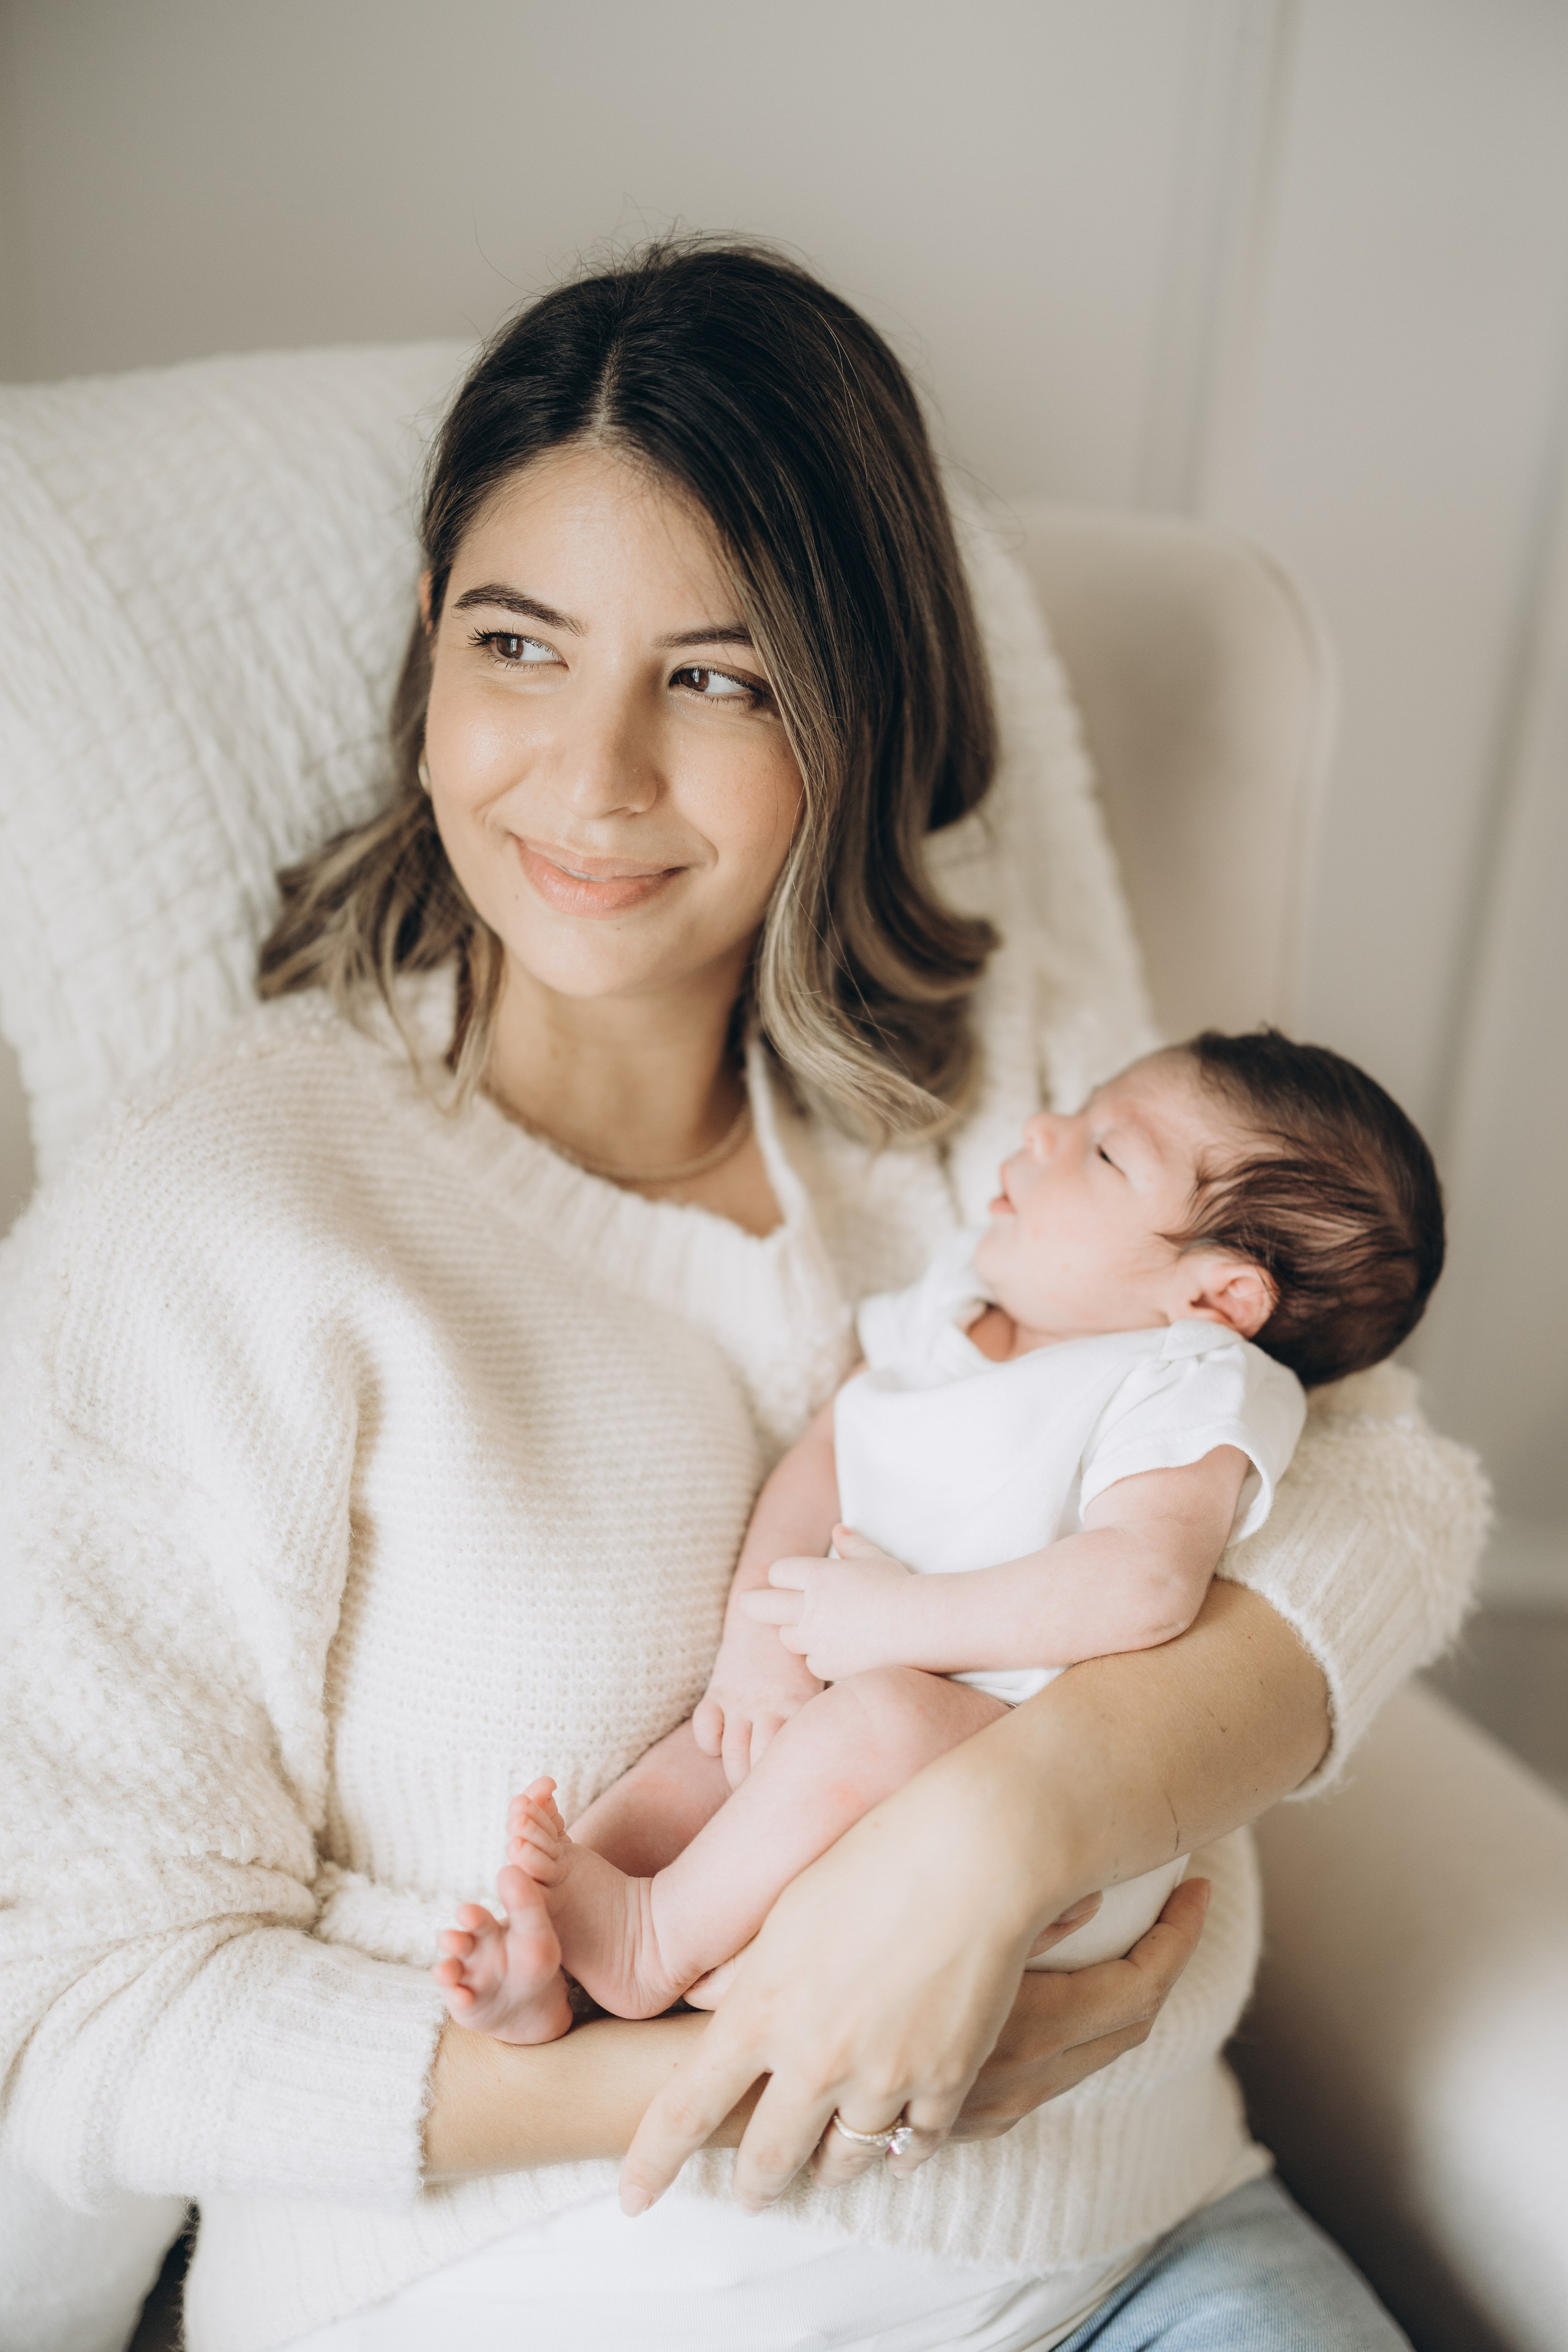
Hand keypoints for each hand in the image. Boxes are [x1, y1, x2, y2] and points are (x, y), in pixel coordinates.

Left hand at [617, 1680, 1207, 2219]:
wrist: (973, 1855)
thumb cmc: (873, 1861)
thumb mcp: (787, 1911)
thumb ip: (743, 1973)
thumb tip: (704, 2005)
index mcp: (761, 2011)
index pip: (684, 2108)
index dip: (652, 2161)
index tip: (632, 2198)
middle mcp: (815, 2059)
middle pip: (766, 2159)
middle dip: (753, 2185)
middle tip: (750, 2195)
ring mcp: (884, 2078)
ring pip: (843, 2161)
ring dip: (828, 2165)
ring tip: (825, 2162)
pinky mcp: (948, 2082)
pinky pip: (914, 2146)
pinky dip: (899, 2147)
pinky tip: (896, 2139)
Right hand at [692, 1620, 822, 1788]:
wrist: (770, 1614)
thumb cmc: (804, 1657)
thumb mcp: (824, 1682)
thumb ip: (835, 1714)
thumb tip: (863, 1748)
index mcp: (800, 1705)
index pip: (795, 1755)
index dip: (793, 1784)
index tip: (800, 1802)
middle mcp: (769, 1706)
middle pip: (758, 1762)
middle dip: (759, 1789)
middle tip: (767, 1803)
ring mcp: (741, 1700)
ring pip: (731, 1752)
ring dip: (735, 1774)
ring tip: (743, 1789)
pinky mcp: (719, 1691)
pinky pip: (705, 1727)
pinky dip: (709, 1743)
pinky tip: (720, 1746)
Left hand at [740, 1525, 916, 1680]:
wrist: (920, 1626)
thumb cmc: (900, 1588)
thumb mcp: (876, 1559)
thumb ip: (852, 1545)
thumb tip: (838, 1530)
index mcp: (817, 1574)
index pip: (778, 1572)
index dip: (783, 1576)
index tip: (789, 1581)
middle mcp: (809, 1606)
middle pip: (759, 1605)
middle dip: (753, 1604)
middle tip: (749, 1604)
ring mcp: (815, 1638)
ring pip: (786, 1637)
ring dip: (796, 1633)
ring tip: (819, 1630)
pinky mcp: (826, 1665)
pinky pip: (812, 1662)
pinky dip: (821, 1658)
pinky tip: (843, 1652)